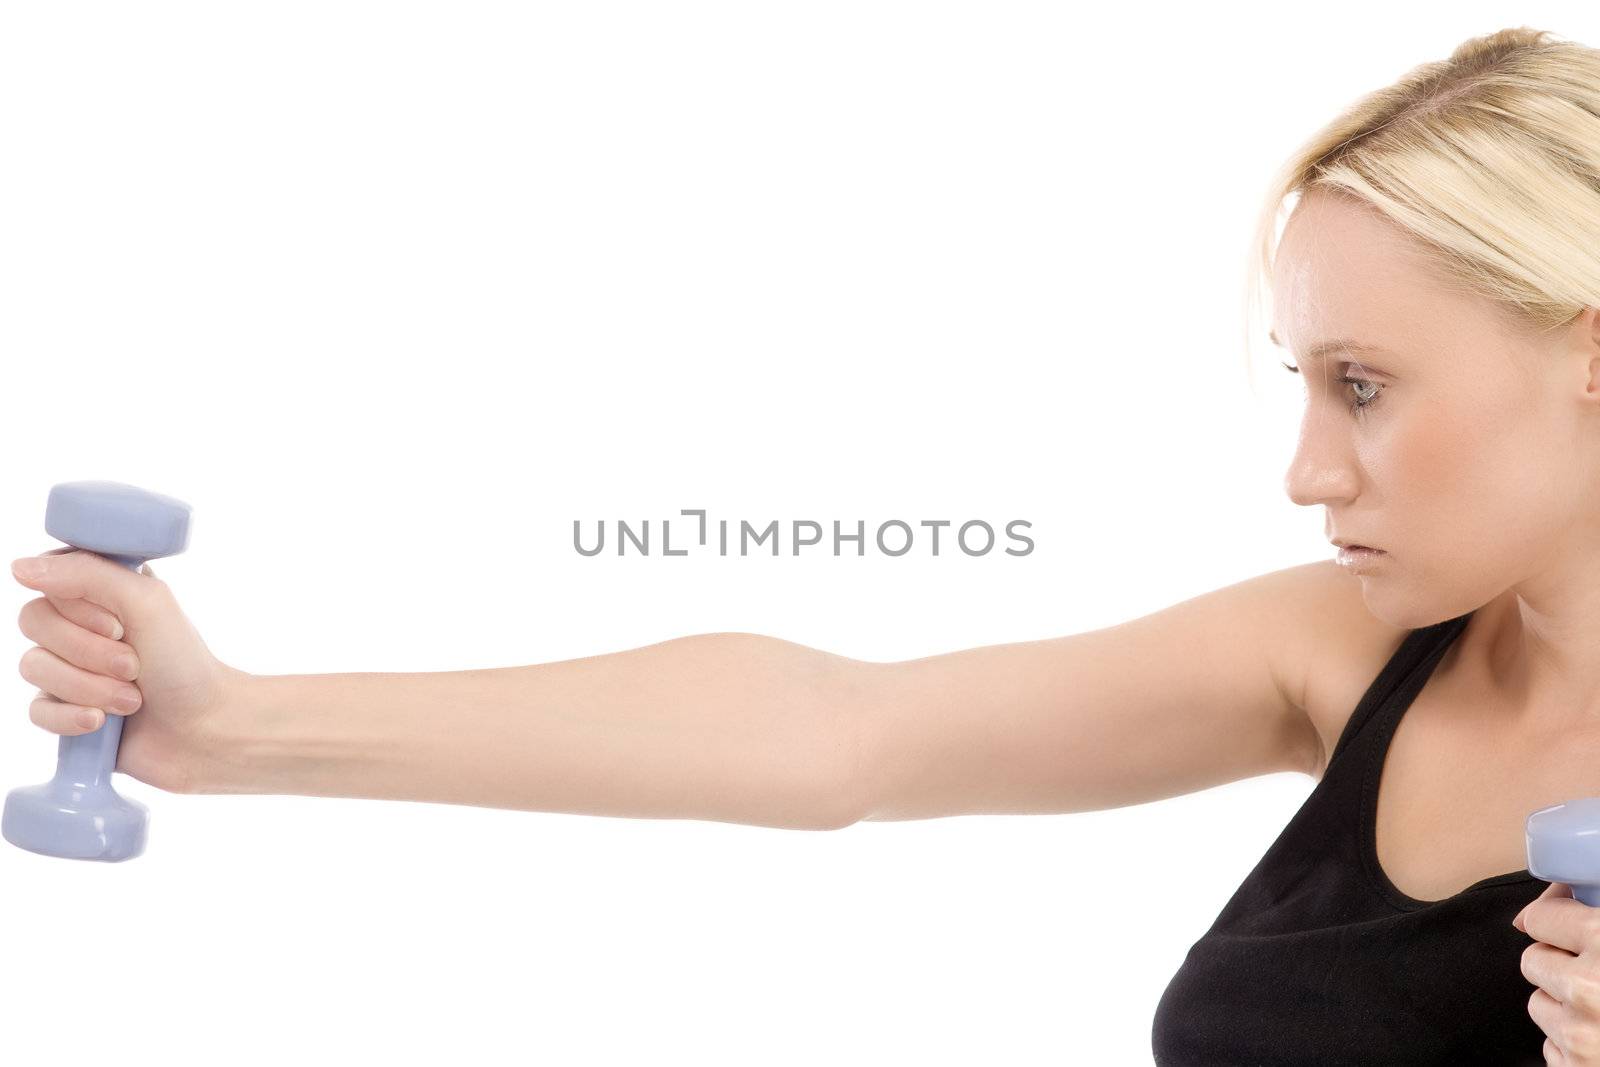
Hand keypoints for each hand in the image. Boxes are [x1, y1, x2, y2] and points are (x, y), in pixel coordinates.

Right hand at [11, 547, 243, 793]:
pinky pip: (36, 709)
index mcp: (101, 591)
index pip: (49, 581)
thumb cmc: (184, 663)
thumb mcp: (147, 602)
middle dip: (87, 651)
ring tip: (131, 698)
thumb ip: (86, 574)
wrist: (204, 730)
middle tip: (134, 666)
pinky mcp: (64, 710)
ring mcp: (69, 668)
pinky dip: (70, 717)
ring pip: (32, 667)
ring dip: (88, 686)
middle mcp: (79, 625)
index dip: (79, 609)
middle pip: (33, 621)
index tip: (120, 626)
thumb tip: (19, 567)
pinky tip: (101, 722)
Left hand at [1515, 880, 1599, 1063]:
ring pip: (1538, 1004)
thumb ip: (1593, 912)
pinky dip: (1571, 1044)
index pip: (1541, 916)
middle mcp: (1590, 989)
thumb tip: (1552, 894)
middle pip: (1533, 961)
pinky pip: (1551, 1047)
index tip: (1568, 923)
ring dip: (1564, 1006)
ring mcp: (1582, 1037)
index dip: (1556, 919)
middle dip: (1558, 965)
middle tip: (1596, 974)